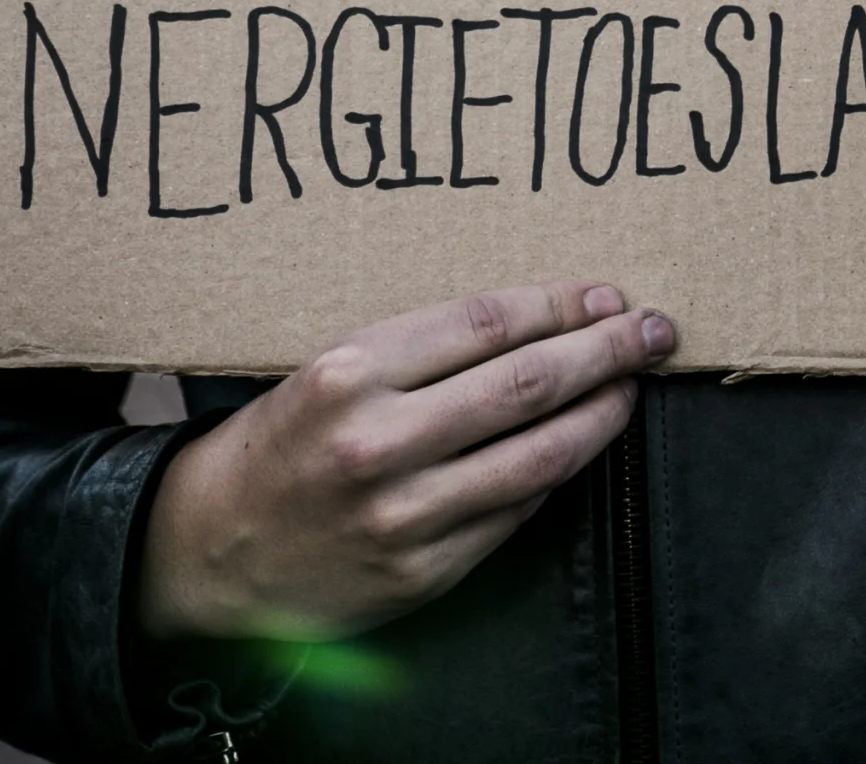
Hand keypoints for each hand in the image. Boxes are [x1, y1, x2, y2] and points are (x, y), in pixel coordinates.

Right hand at [139, 280, 676, 642]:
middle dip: (603, 351)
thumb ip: (423, 350)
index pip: (485, 324)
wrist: (214, 549)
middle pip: (525, 383)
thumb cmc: (284, 441)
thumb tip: (538, 322)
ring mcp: (402, 514)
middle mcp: (376, 442)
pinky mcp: (422, 572)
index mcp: (349, 373)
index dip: (558, 305)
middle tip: (651, 331)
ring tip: (631, 386)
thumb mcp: (332, 370)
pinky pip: (516, 513)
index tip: (604, 294)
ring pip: (537, 454)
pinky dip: (557, 474)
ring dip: (602, 414)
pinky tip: (580, 447)